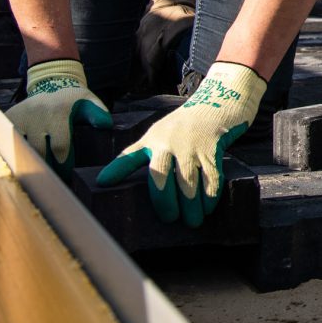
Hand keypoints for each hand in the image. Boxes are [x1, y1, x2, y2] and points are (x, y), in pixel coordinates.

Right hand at [5, 59, 110, 170]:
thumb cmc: (73, 100)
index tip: (66, 176)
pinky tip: (21, 162)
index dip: (63, 164)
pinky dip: (14, 152)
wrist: (51, 83)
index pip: (60, 146)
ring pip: (20, 148)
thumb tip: (106, 125)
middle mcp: (38, 114)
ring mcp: (21, 116)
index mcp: (59, 112)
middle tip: (51, 180)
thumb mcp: (89, 102)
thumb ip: (99, 113)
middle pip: (38, 151)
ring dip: (28, 162)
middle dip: (45, 167)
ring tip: (36, 175)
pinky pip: (8, 141)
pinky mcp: (9, 118)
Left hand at [97, 62, 264, 225]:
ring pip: (187, 184)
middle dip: (166, 204)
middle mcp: (168, 142)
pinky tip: (208, 207)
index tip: (103, 183)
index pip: (130, 157)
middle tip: (170, 219)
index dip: (116, 170)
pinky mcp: (212, 147)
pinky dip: (210, 196)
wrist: (217, 101)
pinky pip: (210, 177)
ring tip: (192, 221)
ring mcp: (191, 145)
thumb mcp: (157, 134)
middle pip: (161, 180)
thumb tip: (105, 180)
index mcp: (152, 140)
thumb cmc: (184, 124)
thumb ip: (136, 154)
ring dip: (191, 206)